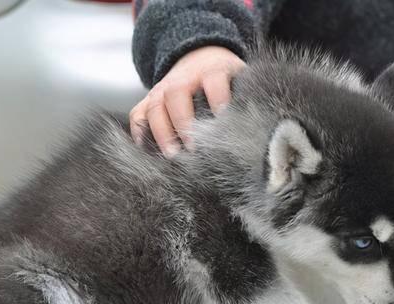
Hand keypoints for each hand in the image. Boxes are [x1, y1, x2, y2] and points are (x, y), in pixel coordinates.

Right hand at [129, 46, 245, 156]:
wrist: (199, 58)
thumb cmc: (223, 78)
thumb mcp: (237, 79)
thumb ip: (244, 98)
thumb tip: (256, 130)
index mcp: (211, 70)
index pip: (214, 80)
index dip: (218, 97)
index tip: (222, 118)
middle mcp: (183, 77)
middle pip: (176, 94)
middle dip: (183, 122)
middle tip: (193, 147)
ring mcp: (162, 88)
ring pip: (155, 106)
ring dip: (162, 132)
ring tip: (173, 155)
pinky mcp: (148, 100)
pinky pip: (138, 115)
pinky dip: (140, 132)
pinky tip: (147, 150)